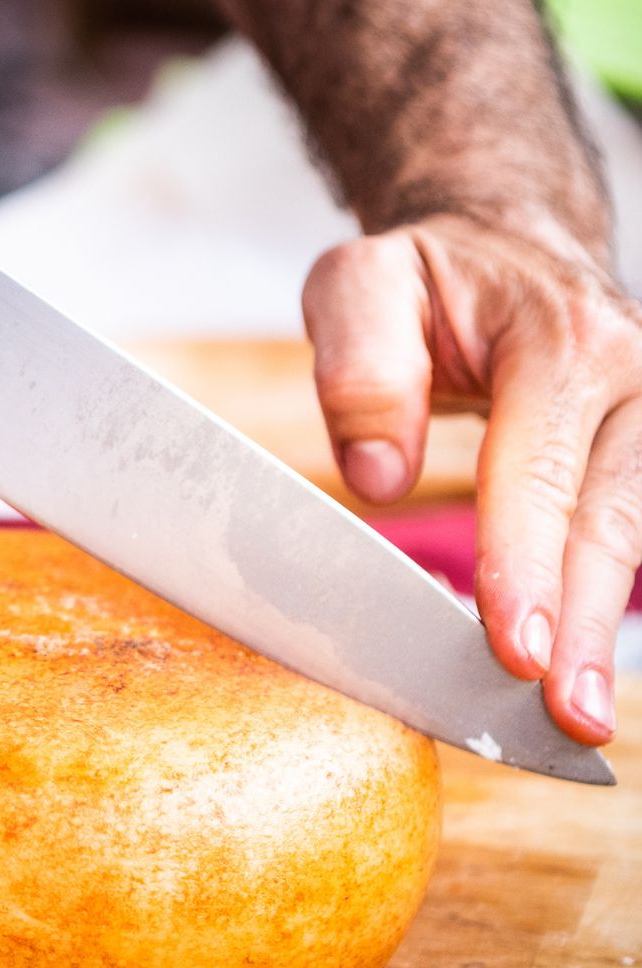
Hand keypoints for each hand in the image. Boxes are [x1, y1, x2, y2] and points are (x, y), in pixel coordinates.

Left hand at [303, 213, 641, 744]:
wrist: (505, 244)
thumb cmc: (427, 277)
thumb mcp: (362, 285)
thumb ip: (364, 371)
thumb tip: (378, 476)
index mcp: (562, 341)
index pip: (541, 472)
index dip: (524, 564)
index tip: (510, 643)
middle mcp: (629, 378)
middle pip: (609, 520)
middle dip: (580, 624)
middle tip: (560, 712)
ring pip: (633, 536)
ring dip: (600, 630)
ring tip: (577, 714)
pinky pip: (634, 532)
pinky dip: (603, 601)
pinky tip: (583, 664)